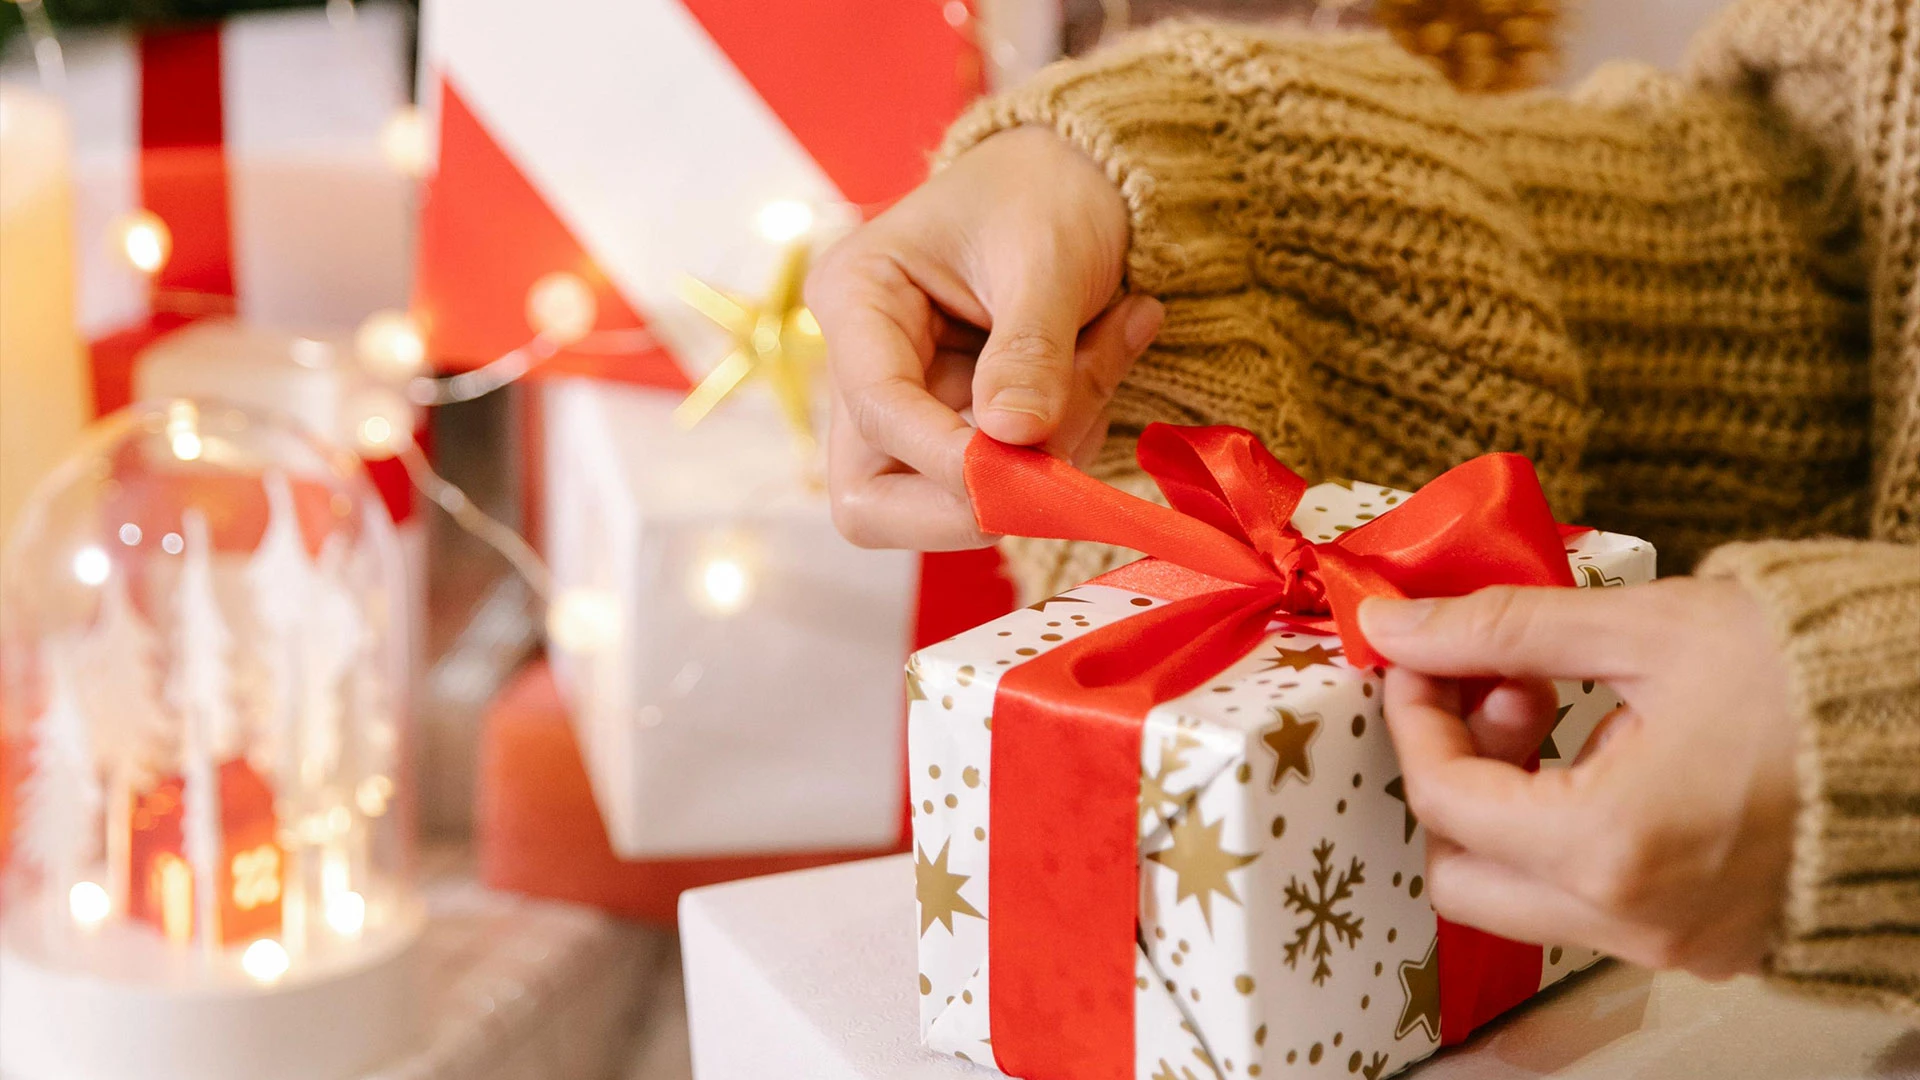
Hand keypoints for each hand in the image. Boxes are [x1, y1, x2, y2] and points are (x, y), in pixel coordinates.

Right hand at [804, 126, 1163, 549]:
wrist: (1078, 173)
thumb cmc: (1049, 190)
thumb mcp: (1049, 254)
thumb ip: (1031, 348)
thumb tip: (1014, 439)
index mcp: (856, 297)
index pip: (877, 410)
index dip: (949, 458)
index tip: (1032, 469)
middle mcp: (863, 364)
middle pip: (870, 499)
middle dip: (973, 498)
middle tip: (1063, 458)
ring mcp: (908, 406)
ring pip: (942, 502)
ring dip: (1040, 462)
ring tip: (1108, 351)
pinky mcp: (957, 428)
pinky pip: (1002, 481)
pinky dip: (1063, 445)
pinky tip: (1100, 364)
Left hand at [1361, 578, 1799, 978]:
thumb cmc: (1807, 669)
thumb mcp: (1642, 627)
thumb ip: (1500, 629)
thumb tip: (1396, 626)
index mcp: (1610, 845)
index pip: (1445, 797)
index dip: (1417, 717)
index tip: (1425, 659)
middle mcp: (1635, 920)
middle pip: (1462, 874)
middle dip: (1455, 777)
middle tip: (1505, 694)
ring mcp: (1675, 942)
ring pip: (1521, 897)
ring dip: (1510, 805)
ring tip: (1565, 711)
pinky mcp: (1707, 941)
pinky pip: (1591, 906)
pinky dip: (1568, 836)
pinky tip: (1610, 755)